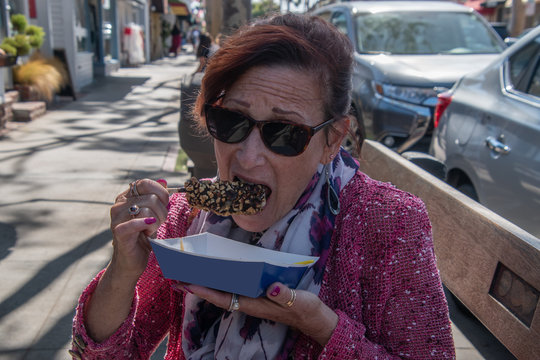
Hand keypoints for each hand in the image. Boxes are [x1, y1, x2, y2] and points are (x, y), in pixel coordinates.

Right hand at [109, 179, 168, 279]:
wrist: (132, 261)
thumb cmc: (143, 236)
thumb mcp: (152, 214)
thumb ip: (157, 197)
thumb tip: (164, 181)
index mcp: (126, 197)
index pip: (145, 183)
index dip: (160, 192)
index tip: (165, 204)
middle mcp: (119, 205)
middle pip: (151, 198)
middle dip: (162, 212)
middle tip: (157, 223)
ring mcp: (117, 218)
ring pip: (147, 210)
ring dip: (156, 222)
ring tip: (150, 231)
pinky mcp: (119, 232)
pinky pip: (136, 222)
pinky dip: (146, 225)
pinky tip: (148, 232)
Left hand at [177, 282, 338, 345]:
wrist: (313, 318)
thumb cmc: (304, 309)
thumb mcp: (297, 301)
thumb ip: (283, 294)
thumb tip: (271, 286)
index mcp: (253, 304)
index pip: (224, 298)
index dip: (205, 291)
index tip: (187, 284)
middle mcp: (248, 302)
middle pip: (217, 295)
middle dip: (198, 287)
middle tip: (177, 278)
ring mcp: (251, 299)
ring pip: (223, 291)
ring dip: (205, 284)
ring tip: (188, 274)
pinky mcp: (256, 295)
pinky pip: (233, 288)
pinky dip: (220, 282)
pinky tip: (214, 274)